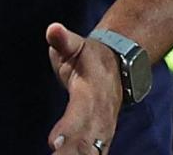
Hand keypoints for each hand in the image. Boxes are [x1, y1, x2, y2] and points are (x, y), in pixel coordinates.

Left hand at [44, 23, 122, 153]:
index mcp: (92, 91)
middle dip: (73, 153)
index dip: (69, 128)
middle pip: (88, 139)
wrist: (119, 65)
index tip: (53, 142)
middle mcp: (100, 114)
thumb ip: (63, 40)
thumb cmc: (88, 56)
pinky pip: (95, 153)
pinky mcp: (101, 137)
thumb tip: (53, 29)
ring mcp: (103, 127)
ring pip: (94, 150)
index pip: (80, 112)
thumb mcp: (75, 44)